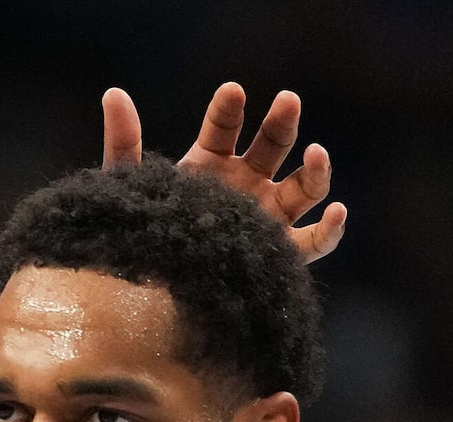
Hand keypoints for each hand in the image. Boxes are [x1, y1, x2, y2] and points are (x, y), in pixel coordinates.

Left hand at [102, 82, 346, 262]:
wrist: (144, 299)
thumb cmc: (137, 237)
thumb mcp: (128, 189)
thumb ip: (123, 143)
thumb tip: (113, 94)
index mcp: (209, 165)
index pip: (223, 128)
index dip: (228, 110)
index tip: (232, 92)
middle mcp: (244, 185)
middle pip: (273, 146)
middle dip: (282, 122)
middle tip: (287, 101)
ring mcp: (266, 217)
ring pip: (304, 187)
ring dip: (317, 168)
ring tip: (316, 152)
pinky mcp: (280, 253)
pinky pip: (316, 241)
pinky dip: (332, 228)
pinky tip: (339, 211)